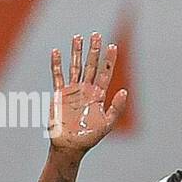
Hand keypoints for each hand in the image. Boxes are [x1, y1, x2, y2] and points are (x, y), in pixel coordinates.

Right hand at [49, 33, 128, 155]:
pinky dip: (56, 64)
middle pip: (91, 65)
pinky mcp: (59, 95)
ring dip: (76, 52)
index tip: (113, 46)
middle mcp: (86, 90)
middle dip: (94, 50)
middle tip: (96, 35)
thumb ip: (116, 107)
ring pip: (75, 67)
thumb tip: (125, 91)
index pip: (106, 73)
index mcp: (98, 95)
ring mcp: (72, 91)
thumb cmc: (89, 137)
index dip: (109, 60)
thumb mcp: (107, 124)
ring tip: (78, 37)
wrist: (69, 146)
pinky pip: (58, 76)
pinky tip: (56, 52)